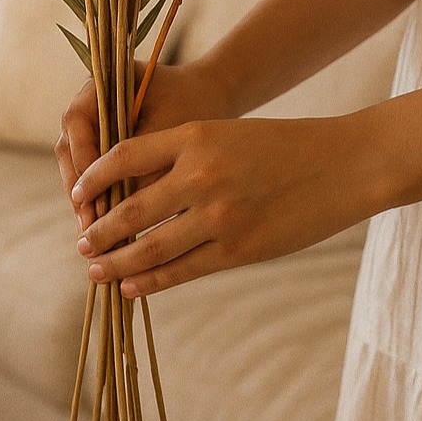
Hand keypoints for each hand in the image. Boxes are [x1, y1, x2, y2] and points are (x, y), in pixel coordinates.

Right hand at [54, 59, 230, 232]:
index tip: (90, 200)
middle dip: (78, 189)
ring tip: (94, 234)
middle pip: (70, 148)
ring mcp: (93, 123)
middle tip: (87, 227)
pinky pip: (94, 171)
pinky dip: (99, 196)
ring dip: (84, 198)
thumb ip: (143, 162)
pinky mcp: (104, 143)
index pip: (76, 124)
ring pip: (77, 164)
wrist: (210, 93)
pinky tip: (107, 226)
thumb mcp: (170, 132)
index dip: (82, 164)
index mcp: (101, 85)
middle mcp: (90, 103)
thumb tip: (119, 211)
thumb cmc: (192, 105)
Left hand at [70, 113, 374, 296]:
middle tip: (81, 242)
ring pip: (149, 247)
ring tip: (96, 269)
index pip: (124, 157)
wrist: (344, 163)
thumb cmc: (283, 146)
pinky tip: (132, 285)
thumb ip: (183, 158)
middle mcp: (201, 174)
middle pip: (129, 209)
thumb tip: (134, 191)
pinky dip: (150, 281)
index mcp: (195, 135)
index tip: (77, 195)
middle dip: (98, 230)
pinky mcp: (239, 249)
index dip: (93, 178)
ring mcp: (220, 215)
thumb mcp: (227, 135)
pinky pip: (182, 270)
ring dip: (116, 262)